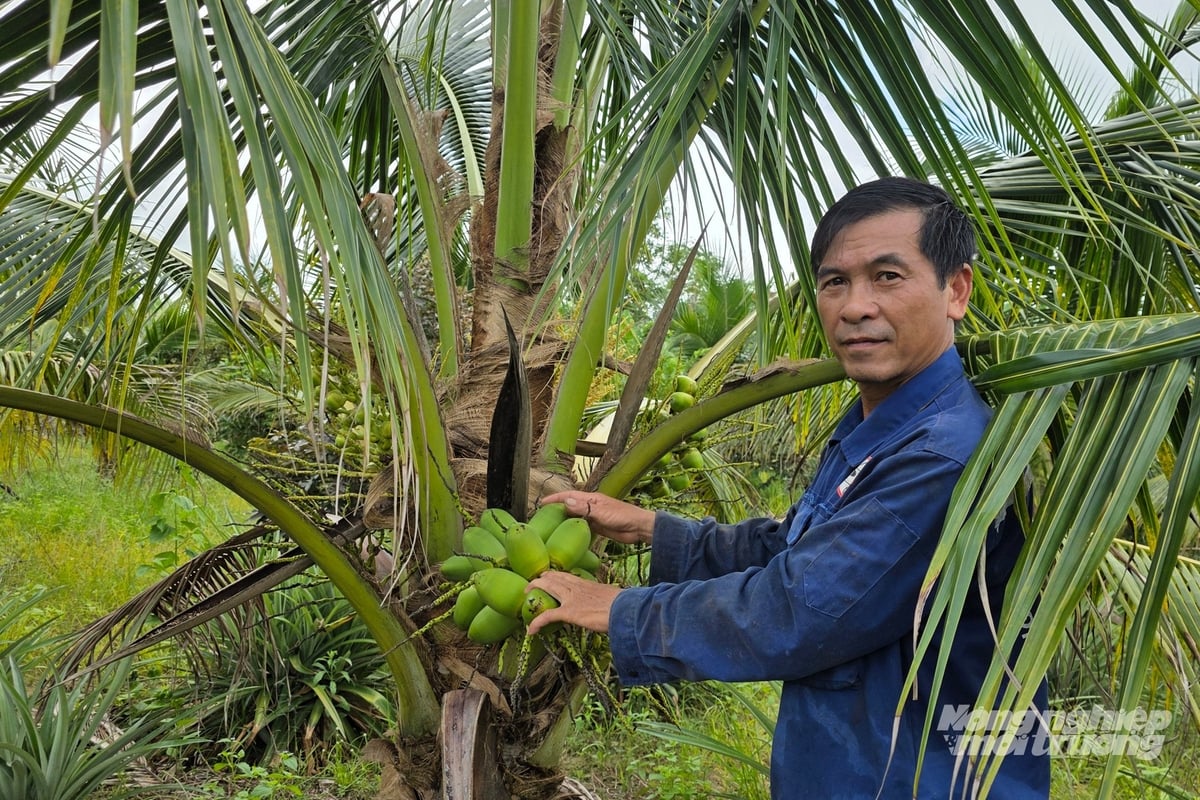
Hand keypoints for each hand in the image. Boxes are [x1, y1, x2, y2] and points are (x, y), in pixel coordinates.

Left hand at [525, 570, 621, 634]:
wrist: (626, 609)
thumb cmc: (625, 606)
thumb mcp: (614, 599)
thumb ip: (607, 600)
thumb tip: (614, 608)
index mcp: (588, 584)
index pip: (567, 575)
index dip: (556, 575)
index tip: (551, 576)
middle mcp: (577, 588)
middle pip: (554, 577)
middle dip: (541, 579)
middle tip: (533, 583)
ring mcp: (572, 599)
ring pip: (547, 588)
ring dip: (534, 590)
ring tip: (526, 595)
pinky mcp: (569, 612)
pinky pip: (548, 616)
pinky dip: (537, 622)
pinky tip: (530, 630)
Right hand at [538, 490, 654, 544]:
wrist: (638, 528)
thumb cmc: (622, 516)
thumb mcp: (601, 512)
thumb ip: (584, 508)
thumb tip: (565, 502)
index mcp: (591, 499)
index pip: (569, 496)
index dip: (556, 498)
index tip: (543, 503)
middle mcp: (591, 506)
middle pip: (571, 506)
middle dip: (558, 509)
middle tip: (543, 517)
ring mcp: (594, 517)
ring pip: (576, 517)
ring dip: (565, 520)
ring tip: (552, 527)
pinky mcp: (598, 528)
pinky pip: (583, 528)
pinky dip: (575, 530)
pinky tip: (568, 536)